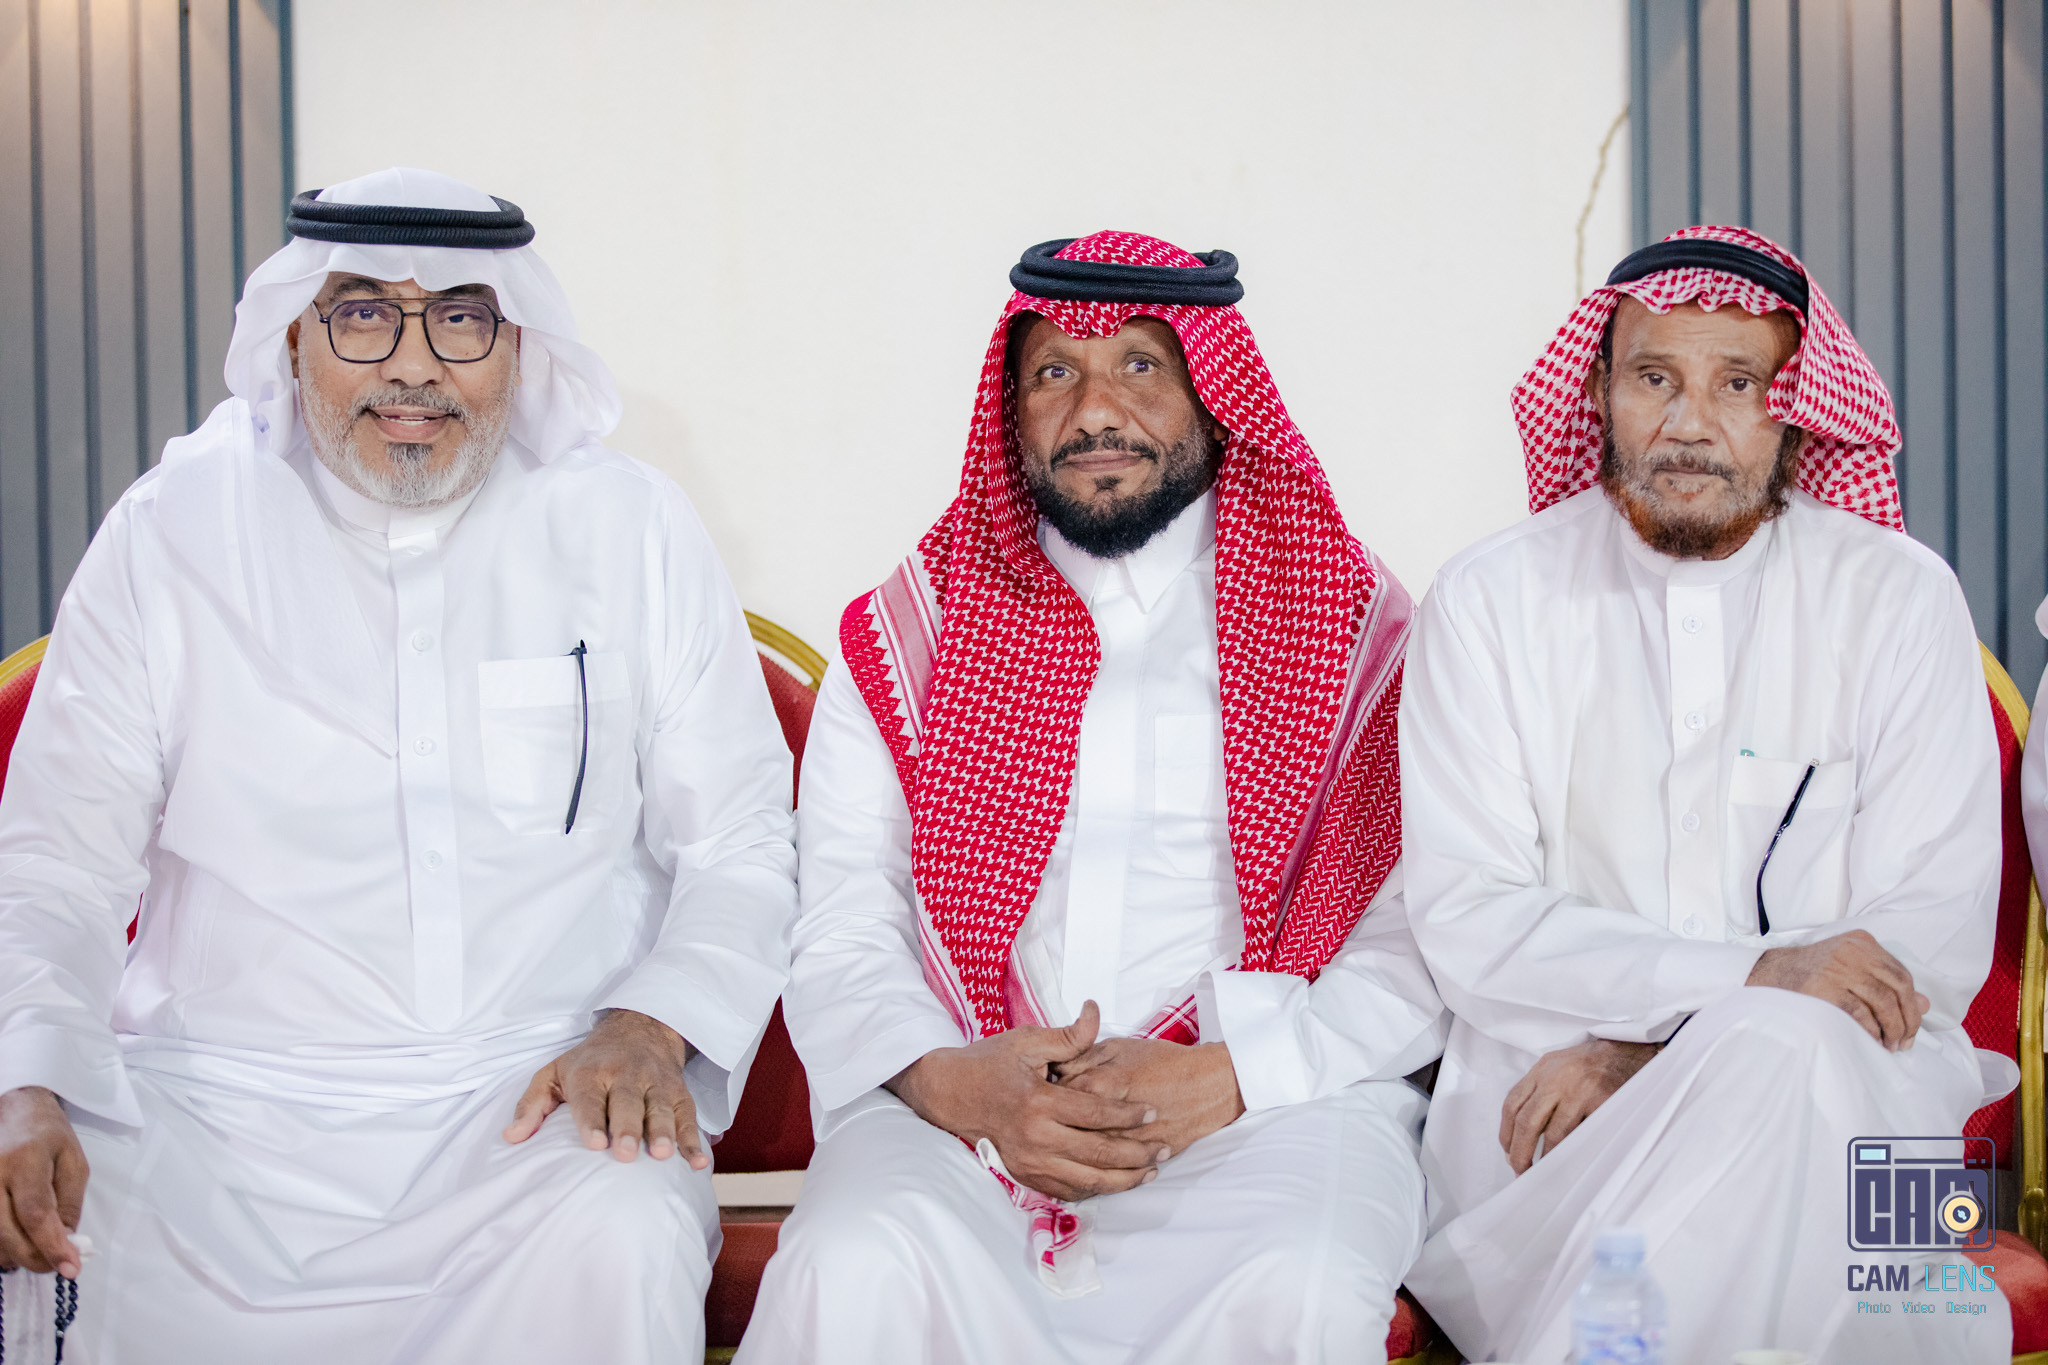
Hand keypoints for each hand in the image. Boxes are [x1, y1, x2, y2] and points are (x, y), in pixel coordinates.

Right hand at [0, 1087, 86, 1276]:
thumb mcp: (73, 1162)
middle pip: (7, 1234)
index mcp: (24, 1161)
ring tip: (41, 1251)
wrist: (13, 1112)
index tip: (71, 1268)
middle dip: (36, 1258)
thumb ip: (69, 1203)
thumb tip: (65, 1242)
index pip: (35, 1213)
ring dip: (17, 1256)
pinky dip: (1, 1248)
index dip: (52, 1246)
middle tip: (59, 1265)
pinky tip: (18, 1245)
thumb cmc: (48, 1137)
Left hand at [504, 1009, 703, 1165]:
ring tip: (662, 1155)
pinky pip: (689, 1116)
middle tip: (625, 1153)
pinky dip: (694, 1139)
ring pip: (661, 1108)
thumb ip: (532, 1104)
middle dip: (628, 1128)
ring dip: (664, 1131)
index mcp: (592, 1072)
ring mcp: (656, 1084)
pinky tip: (697, 1161)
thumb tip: (512, 1137)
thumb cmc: (590, 1061)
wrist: (640, 1027)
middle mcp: (626, 1075)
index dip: (593, 1120)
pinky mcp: (678, 1093)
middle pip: (628, 1103)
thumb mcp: (554, 1072)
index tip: (595, 1143)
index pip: (591, 1097)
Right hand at [886, 1001, 1163, 1201]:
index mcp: (1038, 1103)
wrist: (946, 1092)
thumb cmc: (987, 1063)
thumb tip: (1095, 1013)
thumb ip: (1067, 1036)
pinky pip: (1064, 1190)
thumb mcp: (1026, 1041)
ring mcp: (1027, 1161)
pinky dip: (1092, 1191)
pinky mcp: (1022, 1174)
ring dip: (1121, 1180)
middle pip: (1098, 1155)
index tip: (1153, 1113)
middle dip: (1136, 1155)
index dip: (1129, 1116)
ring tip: (1148, 1173)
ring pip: (1085, 1181)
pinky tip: (1113, 1184)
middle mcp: (1034, 1138)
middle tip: (1163, 1150)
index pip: (1096, 1115)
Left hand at [1052, 1038, 1243, 1157]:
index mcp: (1097, 1084)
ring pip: (1084, 1158)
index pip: (1055, 1095)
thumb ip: (1082, 1054)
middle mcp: (1106, 1119)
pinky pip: (1106, 1175)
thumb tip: (1053, 1065)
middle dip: (1053, 1128)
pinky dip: (1091, 1176)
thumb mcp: (1119, 1046)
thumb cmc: (1164, 1061)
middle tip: (1049, 1123)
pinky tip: (1082, 1169)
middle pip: (1065, 1130)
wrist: (1208, 1084)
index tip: (1040, 1094)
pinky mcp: (1136, 1161)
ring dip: (1069, 1155)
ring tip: (1061, 1148)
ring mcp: (1122, 1144)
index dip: (1045, 1095)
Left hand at [1499, 1038, 1658, 1175]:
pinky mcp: (1601, 1102)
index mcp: (1541, 1070)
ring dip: (1547, 1157)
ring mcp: (1579, 1091)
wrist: (1626, 1052)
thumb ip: (1538, 1092)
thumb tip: (1520, 1136)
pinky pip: (1583, 1134)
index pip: (1512, 1105)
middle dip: (1520, 1152)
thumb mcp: (1556, 1067)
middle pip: (1527, 1122)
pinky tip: (1570, 1160)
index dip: (1506, 1134)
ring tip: (1544, 1171)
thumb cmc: (1589, 1065)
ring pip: (1554, 1133)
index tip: (1508, 1152)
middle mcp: (1556, 1079)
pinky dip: (1574, 1151)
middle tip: (1520, 1170)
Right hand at [1747, 928, 1928, 1050]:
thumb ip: (1885, 981)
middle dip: (1907, 1019)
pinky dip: (1871, 1030)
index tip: (1912, 1027)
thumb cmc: (1811, 974)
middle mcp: (1852, 951)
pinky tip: (1872, 1040)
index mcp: (1862, 942)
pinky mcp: (1823, 987)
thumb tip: (1925, 1004)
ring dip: (1892, 1028)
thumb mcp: (1850, 968)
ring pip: (1883, 1001)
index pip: (1901, 973)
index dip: (1912, 1004)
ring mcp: (1837, 968)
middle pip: (1897, 987)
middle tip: (1905, 1041)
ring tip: (1890, 1045)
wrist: (1767, 973)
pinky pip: (1860, 1013)